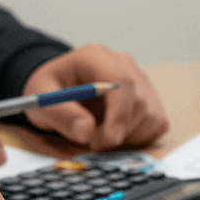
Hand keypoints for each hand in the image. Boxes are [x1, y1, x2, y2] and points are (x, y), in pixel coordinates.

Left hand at [22, 45, 168, 149]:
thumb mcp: (42, 100)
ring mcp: (140, 80)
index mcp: (96, 57)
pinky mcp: (150, 98)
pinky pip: (157, 123)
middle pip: (139, 101)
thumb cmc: (51, 91)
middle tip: (93, 143)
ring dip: (128, 136)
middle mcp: (123, 63)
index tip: (109, 140)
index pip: (122, 81)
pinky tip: (117, 134)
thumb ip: (60, 114)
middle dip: (118, 131)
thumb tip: (86, 131)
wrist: (60, 90)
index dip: (119, 113)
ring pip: (151, 115)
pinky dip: (140, 137)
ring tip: (101, 136)